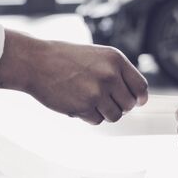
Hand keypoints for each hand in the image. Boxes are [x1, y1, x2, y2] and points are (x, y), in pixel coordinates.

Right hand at [0, 31, 147, 124]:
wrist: (36, 62)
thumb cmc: (66, 59)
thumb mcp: (97, 57)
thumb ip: (117, 73)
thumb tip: (137, 98)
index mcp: (116, 60)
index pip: (141, 87)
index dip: (139, 98)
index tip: (135, 102)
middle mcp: (110, 75)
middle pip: (129, 105)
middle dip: (119, 106)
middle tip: (105, 101)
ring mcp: (97, 92)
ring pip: (115, 116)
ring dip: (104, 113)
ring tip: (90, 101)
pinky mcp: (84, 106)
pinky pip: (97, 121)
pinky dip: (89, 116)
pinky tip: (77, 102)